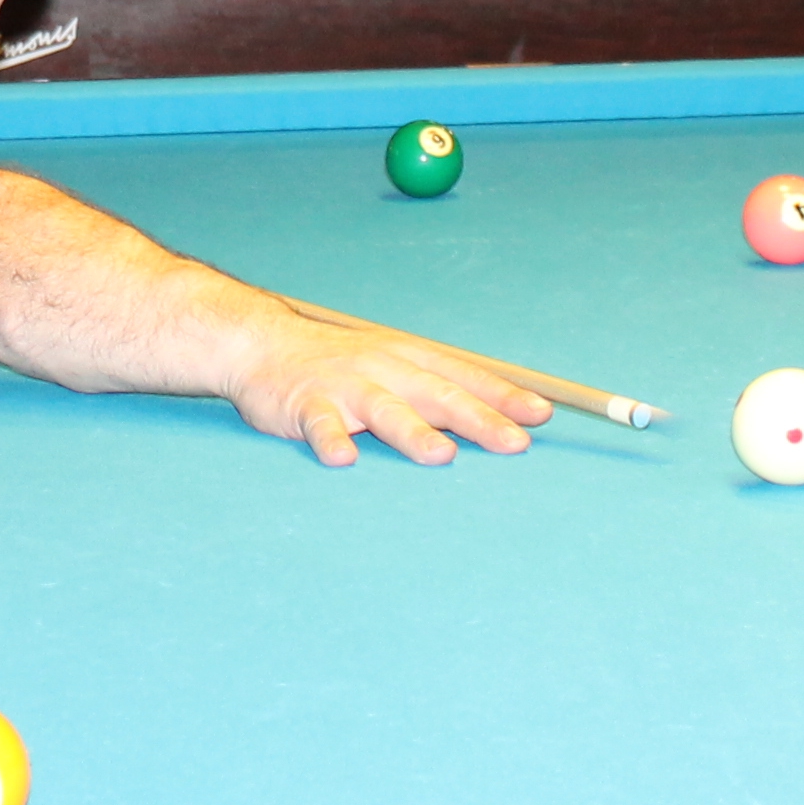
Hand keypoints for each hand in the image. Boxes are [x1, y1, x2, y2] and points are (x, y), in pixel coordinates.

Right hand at [228, 307, 548, 466]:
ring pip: (384, 409)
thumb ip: (438, 391)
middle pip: (437, 394)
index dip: (503, 396)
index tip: (541, 415)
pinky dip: (331, 439)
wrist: (262, 344)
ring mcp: (344, 386)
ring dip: (412, 431)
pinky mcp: (304, 404)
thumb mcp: (392, 365)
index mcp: (409, 358)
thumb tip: (501, 416)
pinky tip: (344, 459)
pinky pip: (319, 424)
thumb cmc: (341, 363)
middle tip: (513, 443)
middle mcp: (383, 369)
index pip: (465, 377)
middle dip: (477, 419)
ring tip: (440, 455)